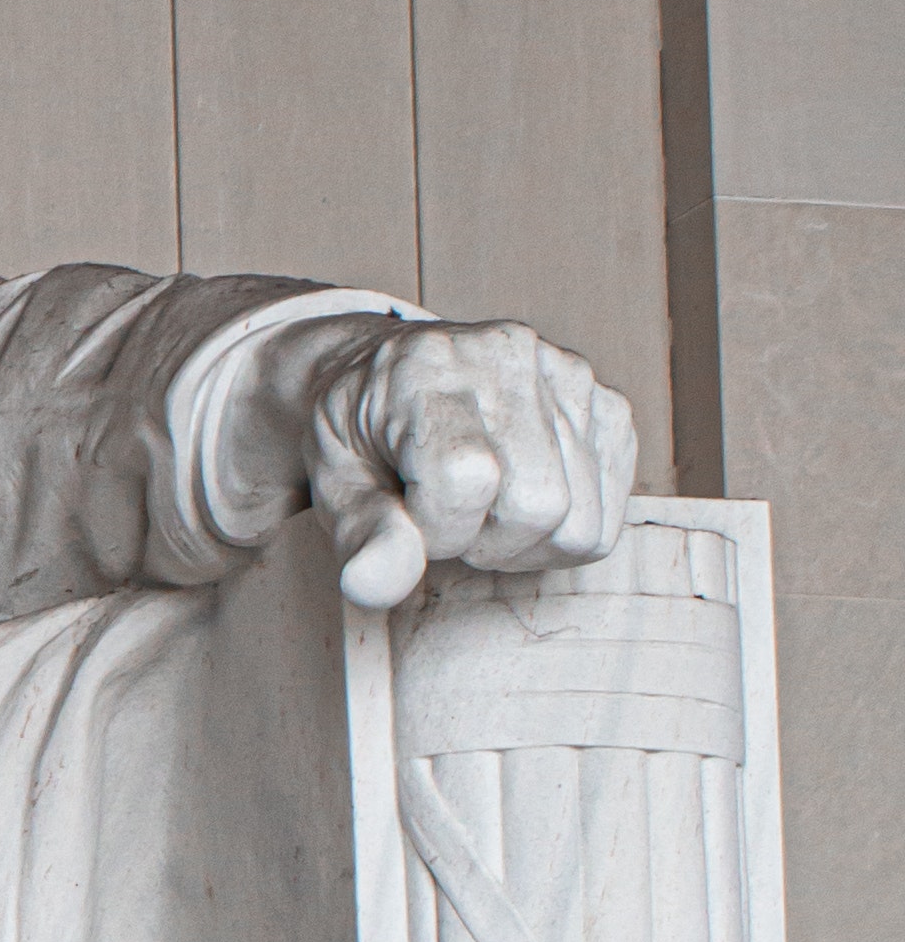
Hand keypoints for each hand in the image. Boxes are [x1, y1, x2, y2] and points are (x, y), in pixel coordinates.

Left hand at [298, 318, 635, 611]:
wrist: (386, 375)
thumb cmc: (360, 435)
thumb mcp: (333, 482)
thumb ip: (360, 534)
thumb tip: (374, 585)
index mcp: (427, 368)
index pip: (468, 478)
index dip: (436, 528)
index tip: (407, 513)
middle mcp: (508, 356)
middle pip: (539, 507)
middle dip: (484, 540)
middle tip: (444, 511)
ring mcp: (568, 375)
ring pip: (580, 524)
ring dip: (523, 542)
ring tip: (481, 503)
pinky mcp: (608, 406)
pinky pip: (609, 521)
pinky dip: (560, 533)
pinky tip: (518, 497)